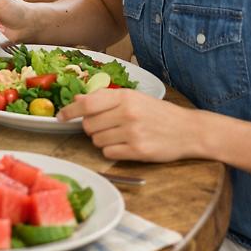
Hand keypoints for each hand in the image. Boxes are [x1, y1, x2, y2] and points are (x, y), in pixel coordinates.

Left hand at [58, 90, 199, 162]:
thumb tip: (76, 99)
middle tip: (105, 127)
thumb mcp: (134, 99)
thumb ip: (105, 98)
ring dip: (101, 140)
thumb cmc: (159, 114)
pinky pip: (108, 153)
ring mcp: (132, 132)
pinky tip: (124, 146)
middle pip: (88, 125)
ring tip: (118, 136)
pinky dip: (111, 151)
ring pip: (96, 140)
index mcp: (125, 97)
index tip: (60, 117)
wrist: (190, 131)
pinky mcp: (138, 150)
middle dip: (91, 128)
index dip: (69, 112)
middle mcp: (127, 113)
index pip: (86, 104)